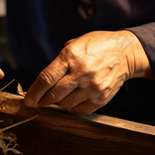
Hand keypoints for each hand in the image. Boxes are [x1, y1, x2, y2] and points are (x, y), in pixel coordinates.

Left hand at [24, 30, 152, 113]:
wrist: (126, 53)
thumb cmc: (97, 46)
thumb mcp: (74, 45)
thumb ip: (58, 63)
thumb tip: (43, 82)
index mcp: (71, 57)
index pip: (46, 79)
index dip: (34, 92)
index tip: (27, 100)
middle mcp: (82, 73)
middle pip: (54, 95)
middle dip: (42, 101)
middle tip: (38, 102)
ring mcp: (93, 87)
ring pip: (66, 104)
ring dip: (59, 102)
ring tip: (62, 95)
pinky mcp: (101, 98)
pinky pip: (80, 110)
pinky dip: (73, 107)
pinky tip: (75, 98)